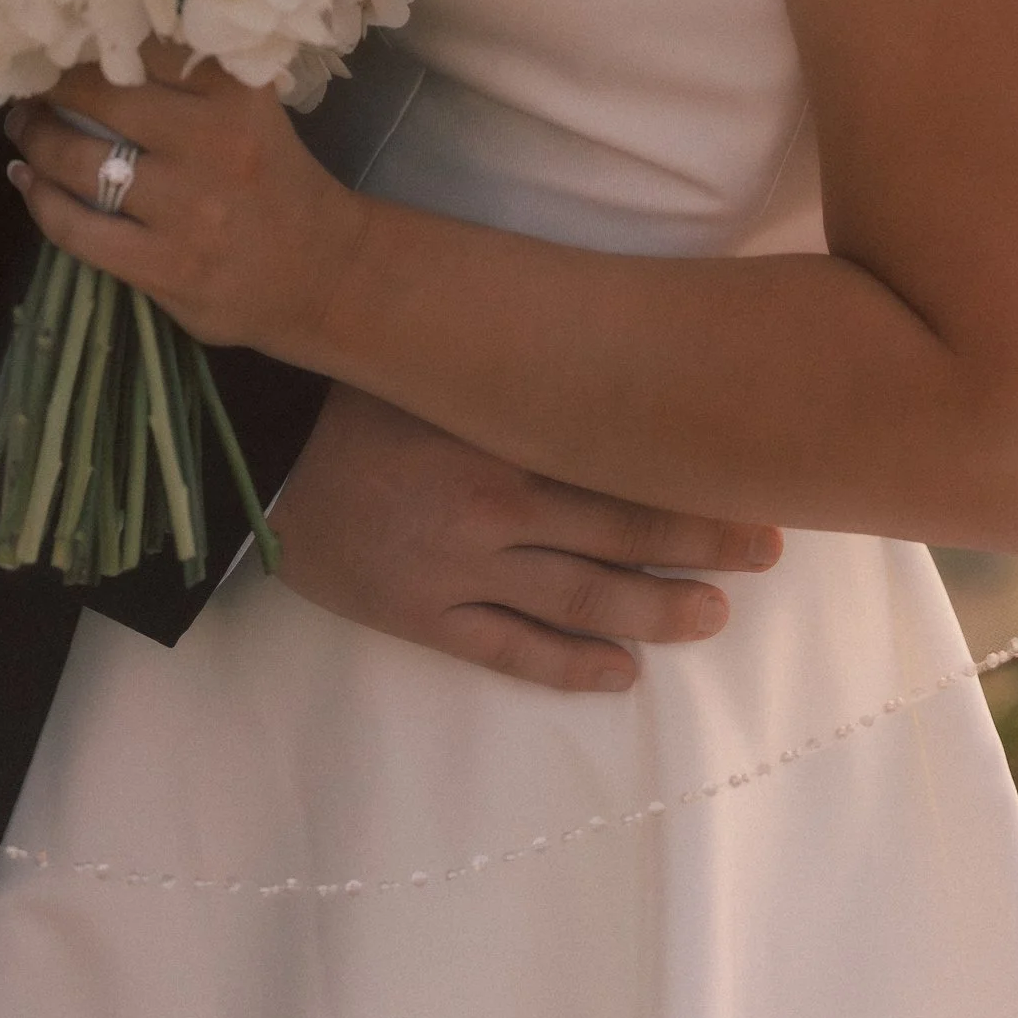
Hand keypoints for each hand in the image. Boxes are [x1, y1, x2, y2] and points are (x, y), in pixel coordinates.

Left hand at [5, 50, 360, 361]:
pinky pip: (76, 229)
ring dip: (36, 139)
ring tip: (24, 126)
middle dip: (51, 86)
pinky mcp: (164, 266)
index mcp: (236, 94)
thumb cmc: (278, 181)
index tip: (64, 32)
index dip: (94, 36)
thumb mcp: (253, 110)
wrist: (325, 273)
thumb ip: (193, 81)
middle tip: (31, 82)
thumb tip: (102, 45)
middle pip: (101, 95)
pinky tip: (27, 182)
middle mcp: (211, 143)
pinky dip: (40, 201)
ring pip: (79, 162)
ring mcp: (185, 210)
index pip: (147, 44)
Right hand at [272, 386, 782, 693]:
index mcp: (501, 435)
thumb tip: (597, 344)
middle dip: (700, 543)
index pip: (620, 464)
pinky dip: (570, 666)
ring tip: (712, 616)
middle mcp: (494, 507)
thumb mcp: (436, 363)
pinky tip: (620, 673)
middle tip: (766, 550)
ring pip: (579, 601)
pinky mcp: (424, 616)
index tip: (756, 485)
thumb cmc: (349, 391)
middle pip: (620, 532)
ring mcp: (460, 570)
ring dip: (654, 609)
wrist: (252, 452)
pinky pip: (511, 652)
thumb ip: (512, 367)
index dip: (690, 482)